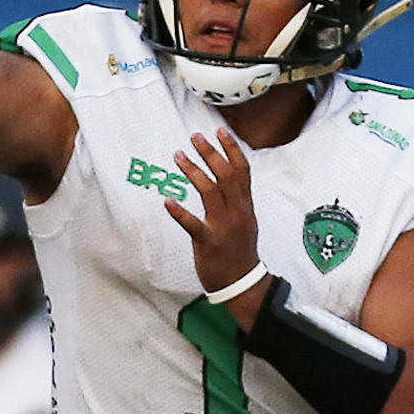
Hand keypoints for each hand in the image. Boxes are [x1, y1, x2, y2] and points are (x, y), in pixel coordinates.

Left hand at [160, 130, 265, 302]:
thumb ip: (237, 199)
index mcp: (245, 206)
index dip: (232, 148)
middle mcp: (237, 212)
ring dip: (194, 171)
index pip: (242, 170)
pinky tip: (167, 201)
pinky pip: (193, 224)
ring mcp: (223, 227)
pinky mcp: (208, 243)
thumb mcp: (245, 221)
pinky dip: (180, 213)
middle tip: (195, 136)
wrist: (241, 282)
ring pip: (210, 192)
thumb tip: (228, 177)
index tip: (220, 130)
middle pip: (226, 175)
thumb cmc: (238, 250)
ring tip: (178, 155)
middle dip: (211, 153)